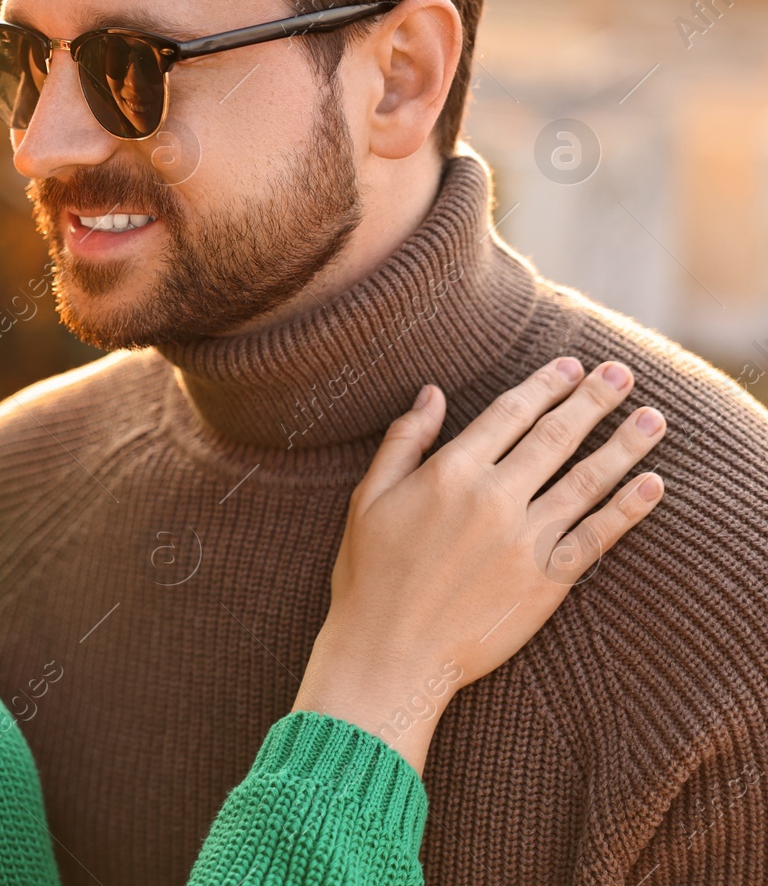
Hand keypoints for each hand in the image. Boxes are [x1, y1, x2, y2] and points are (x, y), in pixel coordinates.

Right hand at [293, 357, 666, 774]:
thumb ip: (404, 441)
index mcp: (449, 473)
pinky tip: (652, 484)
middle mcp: (494, 499)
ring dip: (625, 444)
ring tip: (653, 418)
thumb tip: (432, 393)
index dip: (544, 385)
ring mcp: (526, 540)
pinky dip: (629, 508)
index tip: (571, 366)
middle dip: (593, 400)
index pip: (509, 414)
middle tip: (622, 374)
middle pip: (556, 436)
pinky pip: (597, 536)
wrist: (390, 655)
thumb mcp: (368, 498)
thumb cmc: (369, 577)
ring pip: (587, 479)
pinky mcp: (548, 581)